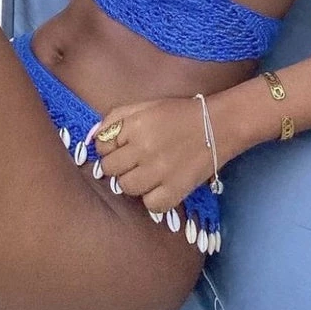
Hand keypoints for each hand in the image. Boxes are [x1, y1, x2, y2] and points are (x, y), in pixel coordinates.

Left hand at [89, 96, 227, 213]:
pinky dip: (152, 198)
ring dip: (131, 182)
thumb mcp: (144, 106)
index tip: (121, 147)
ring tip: (146, 173)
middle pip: (110, 169)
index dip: (109, 147)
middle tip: (133, 161)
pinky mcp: (175, 190)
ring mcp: (159, 172)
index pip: (102, 146)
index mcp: (134, 125)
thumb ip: (115, 118)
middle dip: (117, 165)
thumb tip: (93, 138)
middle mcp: (143, 149)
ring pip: (126, 188)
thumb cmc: (178, 113)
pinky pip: (150, 204)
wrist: (217, 125)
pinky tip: (159, 186)